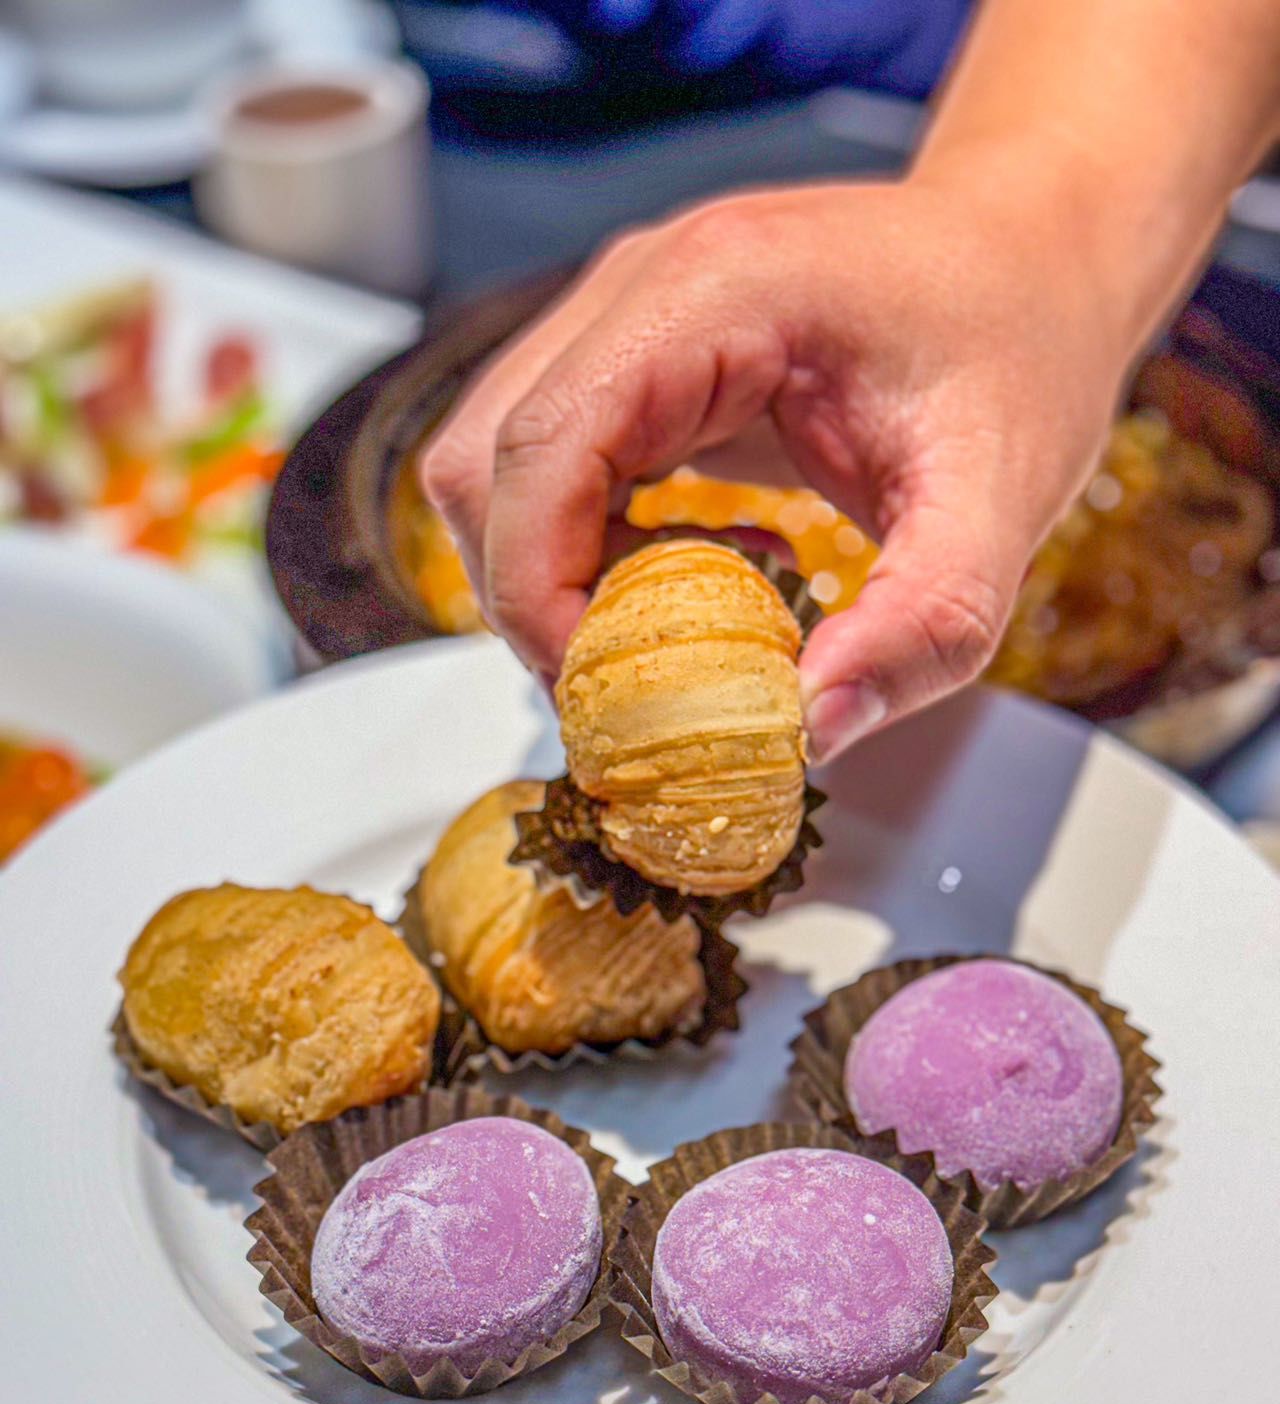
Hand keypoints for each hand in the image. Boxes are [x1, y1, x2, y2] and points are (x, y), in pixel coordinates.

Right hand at [422, 177, 1124, 759]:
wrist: (1034, 254)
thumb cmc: (1023, 345)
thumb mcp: (1003, 500)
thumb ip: (922, 624)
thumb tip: (810, 727)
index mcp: (712, 292)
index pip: (541, 448)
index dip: (539, 591)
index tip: (603, 690)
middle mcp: (640, 285)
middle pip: (486, 460)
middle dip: (533, 597)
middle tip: (628, 682)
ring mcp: (624, 313)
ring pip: (495, 463)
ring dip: (548, 573)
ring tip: (662, 627)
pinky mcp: (633, 353)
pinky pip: (547, 463)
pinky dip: (580, 545)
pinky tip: (681, 572)